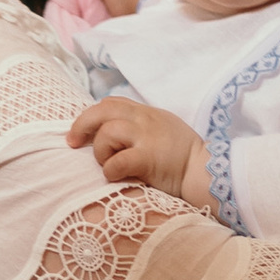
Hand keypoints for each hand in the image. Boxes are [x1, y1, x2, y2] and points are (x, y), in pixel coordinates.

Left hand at [69, 95, 208, 205]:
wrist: (206, 171)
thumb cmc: (184, 155)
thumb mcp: (163, 127)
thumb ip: (141, 125)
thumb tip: (113, 129)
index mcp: (146, 112)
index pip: (111, 103)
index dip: (92, 115)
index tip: (82, 131)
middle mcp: (144, 120)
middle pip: (102, 110)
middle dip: (82, 125)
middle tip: (72, 142)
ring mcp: (146, 137)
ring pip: (107, 132)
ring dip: (100, 151)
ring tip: (108, 164)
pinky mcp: (148, 158)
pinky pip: (117, 161)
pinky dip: (110, 170)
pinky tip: (115, 176)